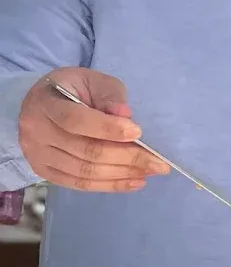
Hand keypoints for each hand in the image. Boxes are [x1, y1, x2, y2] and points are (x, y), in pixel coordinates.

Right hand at [18, 68, 168, 190]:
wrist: (43, 104)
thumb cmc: (74, 90)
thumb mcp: (92, 81)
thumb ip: (109, 95)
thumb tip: (124, 114)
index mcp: (45, 102)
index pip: (75, 120)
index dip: (108, 129)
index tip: (138, 132)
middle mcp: (35, 131)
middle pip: (86, 151)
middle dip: (128, 158)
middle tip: (159, 163)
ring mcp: (37, 154)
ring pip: (85, 172)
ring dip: (123, 174)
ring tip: (151, 171)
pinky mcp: (44, 171)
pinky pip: (80, 184)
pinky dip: (111, 185)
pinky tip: (135, 182)